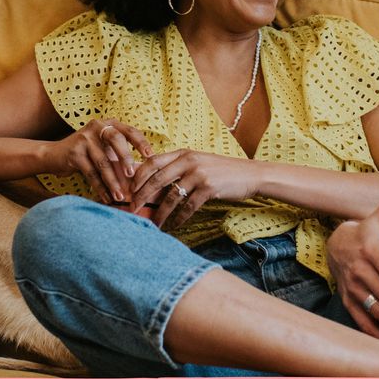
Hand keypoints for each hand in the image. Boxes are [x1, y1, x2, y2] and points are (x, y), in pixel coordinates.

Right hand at [45, 119, 152, 203]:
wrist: (54, 155)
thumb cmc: (87, 152)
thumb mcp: (104, 148)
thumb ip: (120, 155)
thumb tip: (142, 174)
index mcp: (109, 124)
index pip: (130, 131)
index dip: (141, 143)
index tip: (151, 156)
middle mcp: (97, 127)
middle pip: (116, 140)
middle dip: (126, 159)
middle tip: (132, 176)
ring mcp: (84, 138)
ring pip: (103, 162)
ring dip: (112, 181)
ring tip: (120, 196)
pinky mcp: (74, 153)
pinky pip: (91, 173)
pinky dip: (100, 187)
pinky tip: (107, 197)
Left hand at [130, 150, 260, 229]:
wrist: (250, 174)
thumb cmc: (223, 171)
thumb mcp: (200, 162)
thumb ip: (179, 168)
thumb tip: (154, 184)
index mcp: (184, 153)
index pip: (152, 162)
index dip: (137, 176)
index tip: (128, 190)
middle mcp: (189, 161)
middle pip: (156, 179)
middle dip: (141, 197)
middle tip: (132, 210)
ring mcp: (199, 174)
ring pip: (171, 196)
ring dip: (159, 213)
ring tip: (153, 224)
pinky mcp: (209, 188)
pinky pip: (188, 207)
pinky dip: (179, 218)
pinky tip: (174, 225)